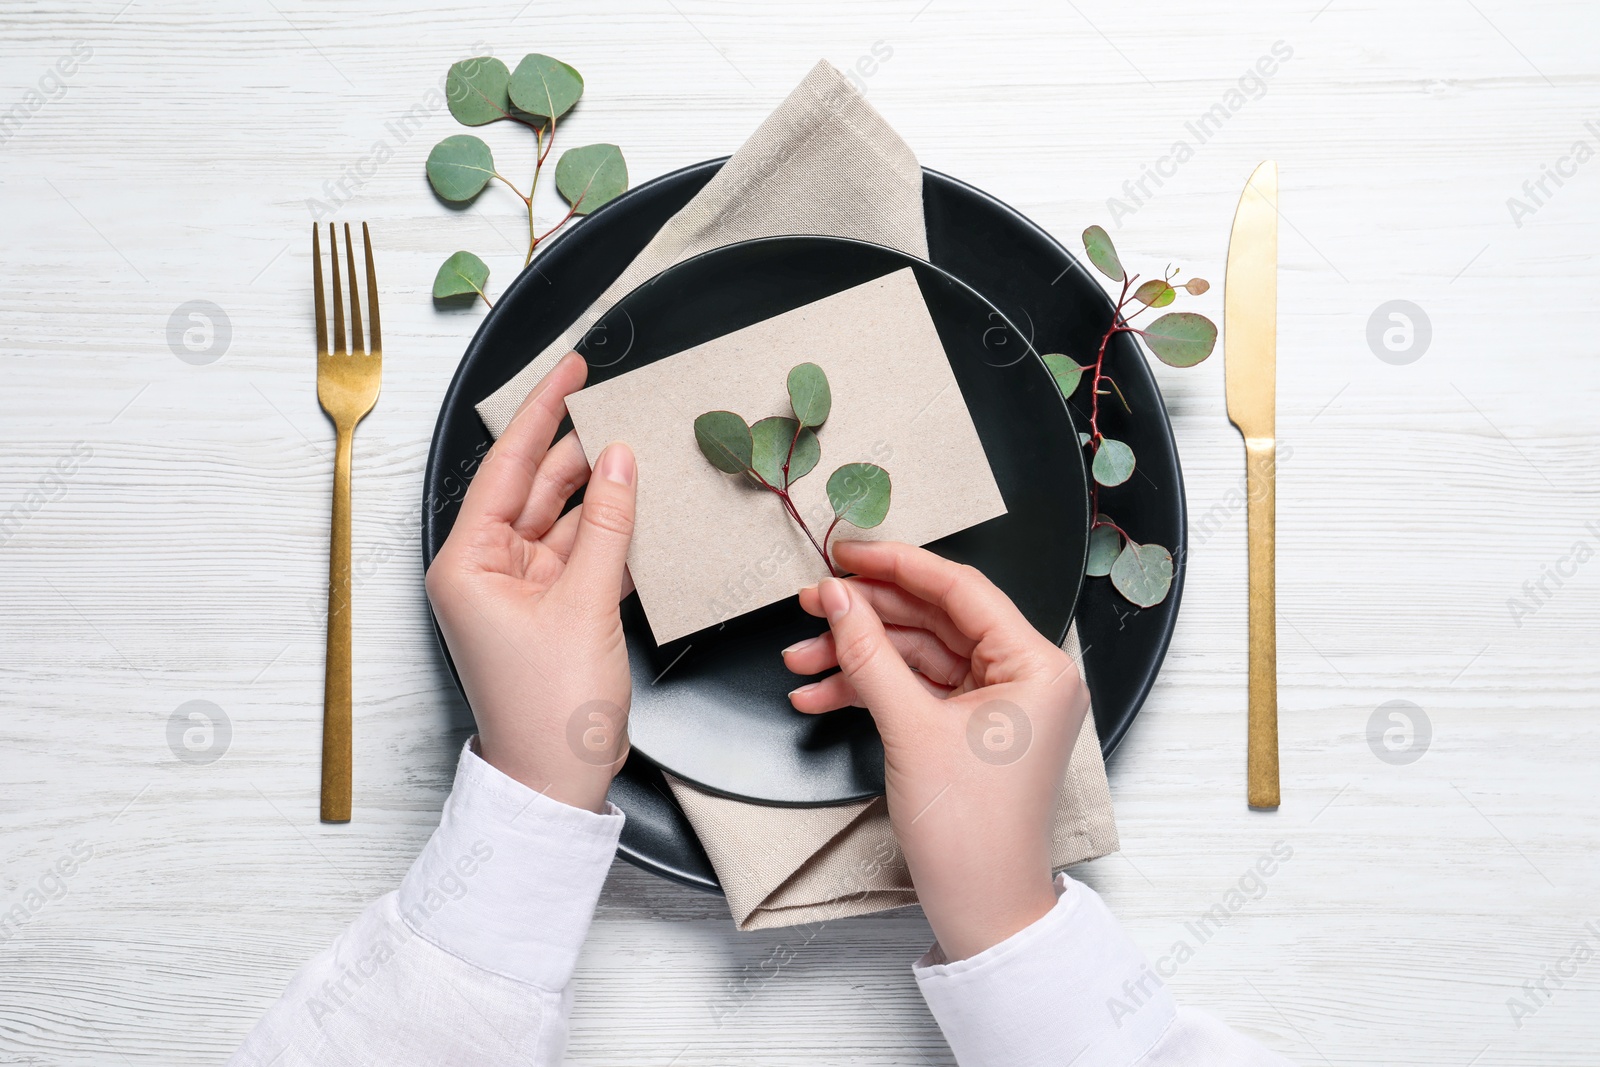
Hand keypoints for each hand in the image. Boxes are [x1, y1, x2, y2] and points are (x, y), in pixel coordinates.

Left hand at [425, 352, 636, 814]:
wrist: (556, 783)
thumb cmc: (548, 711)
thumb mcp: (586, 605)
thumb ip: (608, 526)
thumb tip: (619, 461)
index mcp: (467, 562)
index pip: (506, 467)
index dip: (542, 413)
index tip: (568, 368)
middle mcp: (486, 570)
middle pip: (536, 489)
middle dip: (579, 451)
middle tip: (620, 404)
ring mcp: (520, 590)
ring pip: (566, 520)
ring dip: (603, 495)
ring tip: (643, 454)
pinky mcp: (551, 610)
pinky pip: (582, 555)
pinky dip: (611, 537)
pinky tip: (643, 510)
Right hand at [783, 541, 1088, 959]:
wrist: (981, 909)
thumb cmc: (973, 833)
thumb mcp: (911, 728)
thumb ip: (869, 653)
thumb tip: (838, 598)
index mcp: (1037, 665)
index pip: (961, 589)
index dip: (897, 565)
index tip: (848, 552)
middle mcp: (1025, 677)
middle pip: (934, 620)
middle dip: (865, 616)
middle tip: (812, 602)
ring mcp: (997, 704)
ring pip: (917, 655)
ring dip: (856, 657)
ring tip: (801, 660)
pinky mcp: (970, 729)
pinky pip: (916, 689)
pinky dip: (869, 689)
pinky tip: (820, 693)